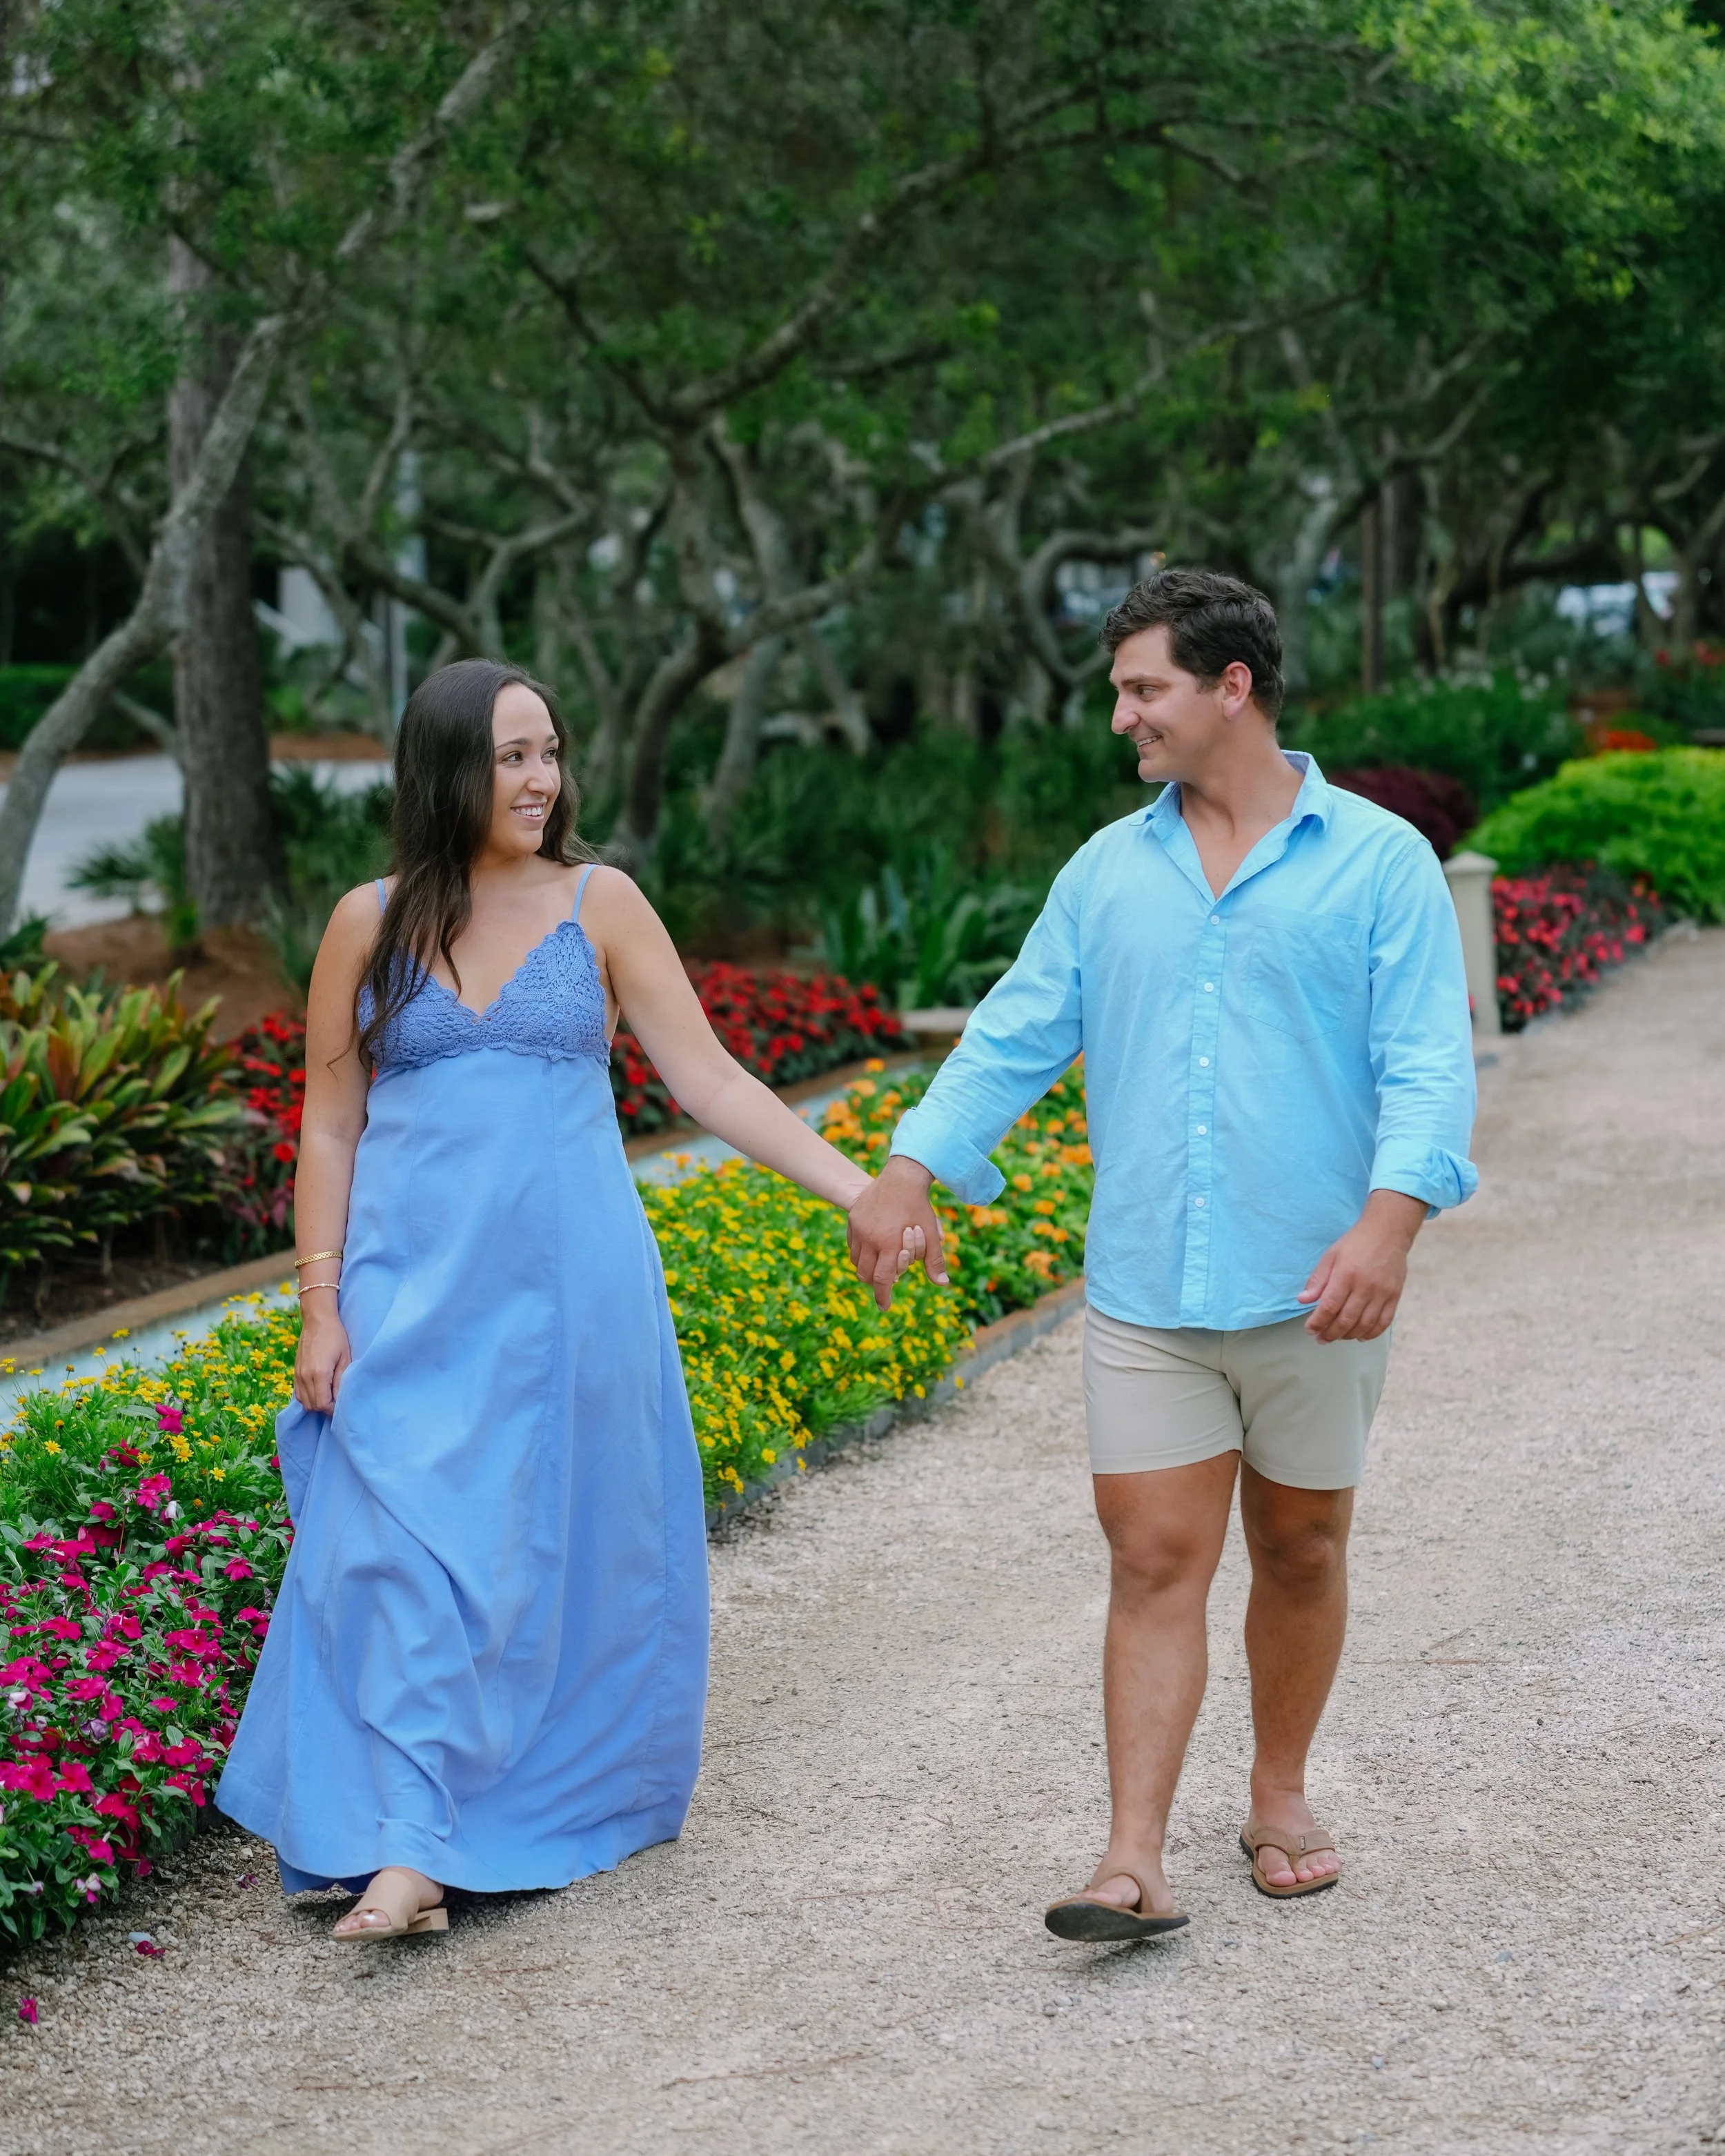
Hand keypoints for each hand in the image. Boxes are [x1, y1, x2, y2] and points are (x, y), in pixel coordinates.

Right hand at [294, 1298, 351, 1410]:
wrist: (317, 1320)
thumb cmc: (335, 1337)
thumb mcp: (344, 1358)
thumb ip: (341, 1381)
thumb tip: (339, 1400)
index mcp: (319, 1373)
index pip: (323, 1404)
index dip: (333, 1409)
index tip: (341, 1404)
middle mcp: (305, 1376)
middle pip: (312, 1406)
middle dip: (325, 1408)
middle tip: (337, 1401)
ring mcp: (298, 1374)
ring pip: (304, 1402)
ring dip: (316, 1404)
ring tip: (329, 1396)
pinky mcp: (295, 1372)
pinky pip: (298, 1394)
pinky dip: (308, 1397)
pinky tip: (319, 1390)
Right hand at [847, 1156, 949, 1312]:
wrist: (902, 1176)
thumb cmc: (919, 1206)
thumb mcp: (930, 1233)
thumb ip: (934, 1260)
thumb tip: (942, 1284)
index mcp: (889, 1244)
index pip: (882, 1279)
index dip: (882, 1296)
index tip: (885, 1306)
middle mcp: (870, 1238)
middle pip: (865, 1274)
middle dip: (874, 1282)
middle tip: (884, 1283)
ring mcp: (859, 1228)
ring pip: (856, 1260)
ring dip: (866, 1267)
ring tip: (879, 1264)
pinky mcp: (853, 1219)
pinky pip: (852, 1243)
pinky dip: (860, 1251)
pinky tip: (872, 1247)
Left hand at [1297, 1189, 1426, 1342]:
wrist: (1388, 1232)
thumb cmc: (1356, 1243)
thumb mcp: (1331, 1255)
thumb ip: (1318, 1279)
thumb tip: (1303, 1300)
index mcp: (1346, 1275)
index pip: (1329, 1306)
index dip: (1318, 1322)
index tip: (1309, 1330)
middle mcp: (1365, 1287)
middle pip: (1346, 1320)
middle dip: (1331, 1334)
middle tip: (1321, 1338)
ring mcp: (1382, 1293)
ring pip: (1365, 1325)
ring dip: (1348, 1336)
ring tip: (1337, 1337)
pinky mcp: (1395, 1296)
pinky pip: (1384, 1322)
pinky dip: (1371, 1333)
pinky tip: (1360, 1336)